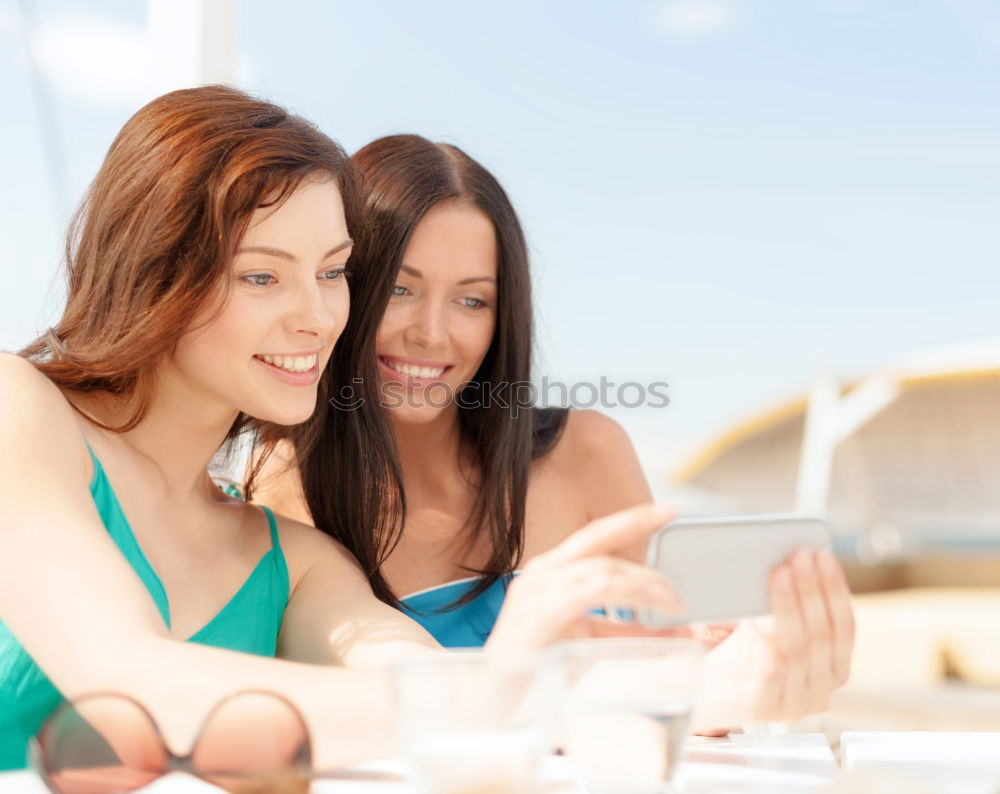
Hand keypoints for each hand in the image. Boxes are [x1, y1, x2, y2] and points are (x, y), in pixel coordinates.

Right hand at [486, 503, 683, 651]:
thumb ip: (629, 630)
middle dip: (640, 532)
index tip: (668, 510)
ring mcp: (536, 593)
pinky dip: (620, 600)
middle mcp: (542, 573)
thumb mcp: (592, 640)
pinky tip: (641, 611)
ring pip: (599, 571)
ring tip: (670, 603)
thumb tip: (676, 629)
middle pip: (597, 540)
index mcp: (553, 570)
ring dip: (641, 584)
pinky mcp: (536, 618)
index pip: (596, 535)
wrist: (494, 701)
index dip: (632, 519)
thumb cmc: (539, 666)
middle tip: (678, 559)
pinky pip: (583, 596)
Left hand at [692, 550, 854, 731]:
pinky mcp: (765, 708)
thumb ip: (788, 605)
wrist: (707, 694)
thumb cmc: (742, 656)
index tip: (823, 555)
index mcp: (833, 668)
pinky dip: (765, 641)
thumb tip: (791, 560)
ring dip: (790, 606)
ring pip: (798, 648)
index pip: (845, 627)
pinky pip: (771, 671)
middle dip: (812, 590)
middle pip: (823, 635)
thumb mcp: (773, 628)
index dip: (835, 589)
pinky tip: (756, 620)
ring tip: (779, 574)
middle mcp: (821, 689)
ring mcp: (795, 702)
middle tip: (800, 556)